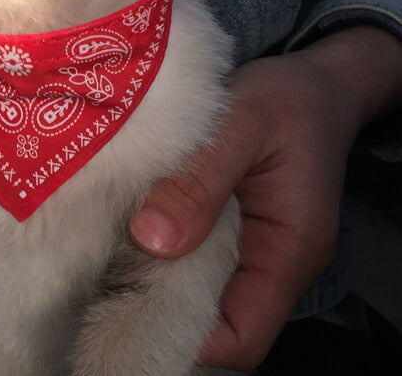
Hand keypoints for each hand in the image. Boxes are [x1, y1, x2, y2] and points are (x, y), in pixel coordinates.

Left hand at [128, 26, 401, 370]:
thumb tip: (150, 238)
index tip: (131, 303)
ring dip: (158, 270)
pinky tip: (132, 221)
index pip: (243, 334)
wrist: (313, 85)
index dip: (187, 332)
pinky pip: (198, 254)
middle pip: (218, 318)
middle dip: (161, 302)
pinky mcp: (235, 228)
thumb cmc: (285, 99)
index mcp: (289, 248)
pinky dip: (165, 243)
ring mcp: (255, 248)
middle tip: (107, 269)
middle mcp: (275, 262)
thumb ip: (200, 181)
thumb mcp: (242, 124)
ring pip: (202, 286)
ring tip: (111, 244)